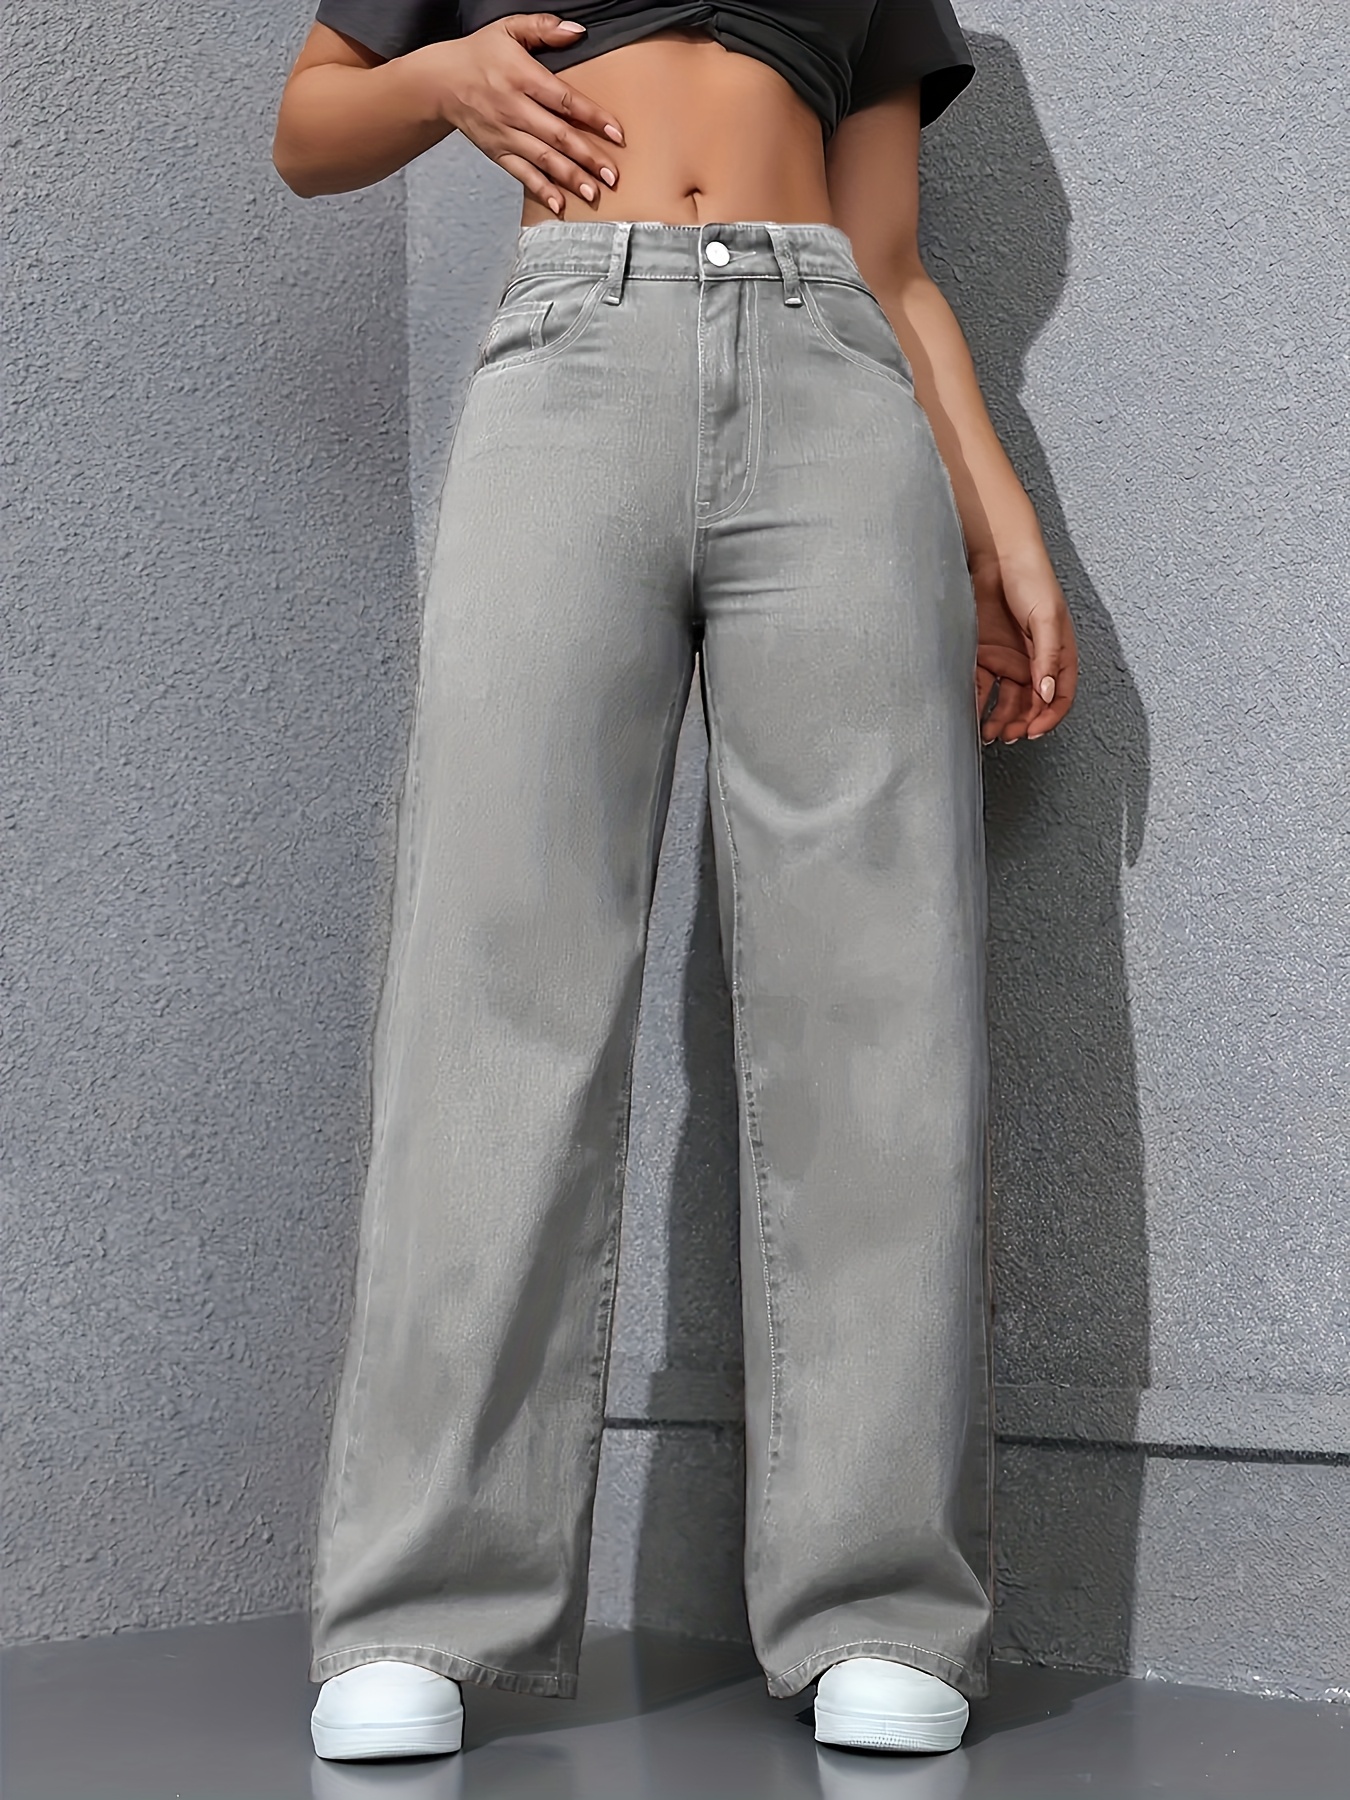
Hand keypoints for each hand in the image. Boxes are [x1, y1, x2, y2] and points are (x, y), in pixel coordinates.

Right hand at [412, 15, 623, 212]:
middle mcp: (514, 108)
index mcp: (521, 76)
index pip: (563, 99)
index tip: (616, 133)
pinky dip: (540, 190)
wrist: (440, 82)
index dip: (592, 116)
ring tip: (594, 194)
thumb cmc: (479, 54)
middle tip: (613, 176)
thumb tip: (578, 31)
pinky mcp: (497, 152)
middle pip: (557, 136)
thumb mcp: (508, 28)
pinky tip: (559, 205)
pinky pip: (521, 174)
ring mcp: (505, 134)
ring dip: (570, 178)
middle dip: (587, 157)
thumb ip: (543, 28)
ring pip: (543, 159)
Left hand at [969, 543, 1077, 742]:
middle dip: (1022, 723)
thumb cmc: (1031, 579)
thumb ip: (1048, 657)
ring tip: (990, 732)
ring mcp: (1009, 659)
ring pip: (1007, 700)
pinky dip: (979, 701)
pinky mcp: (985, 654)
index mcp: (1058, 655)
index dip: (1050, 717)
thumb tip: (1046, 695)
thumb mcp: (1046, 618)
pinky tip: (973, 713)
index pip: (1060, 696)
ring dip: (1001, 719)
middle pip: (1032, 704)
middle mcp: (1034, 661)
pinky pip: (982, 685)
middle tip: (1008, 735)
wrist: (996, 556)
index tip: (1034, 731)